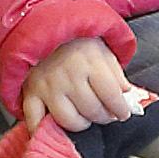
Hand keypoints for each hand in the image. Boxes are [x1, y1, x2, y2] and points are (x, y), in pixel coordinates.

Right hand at [19, 39, 146, 131]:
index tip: (123, 113)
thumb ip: (117, 74)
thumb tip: (128, 97)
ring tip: (84, 117)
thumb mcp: (102, 50)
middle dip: (103, 116)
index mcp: (89, 60)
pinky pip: (36, 122)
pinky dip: (43, 130)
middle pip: (92, 110)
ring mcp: (47, 85)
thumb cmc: (75, 41)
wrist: (43, 27)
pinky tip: (53, 129)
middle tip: (106, 114)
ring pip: (69, 121)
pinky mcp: (30, 93)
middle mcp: (68, 74)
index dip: (121, 109)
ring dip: (81, 123)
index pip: (112, 95)